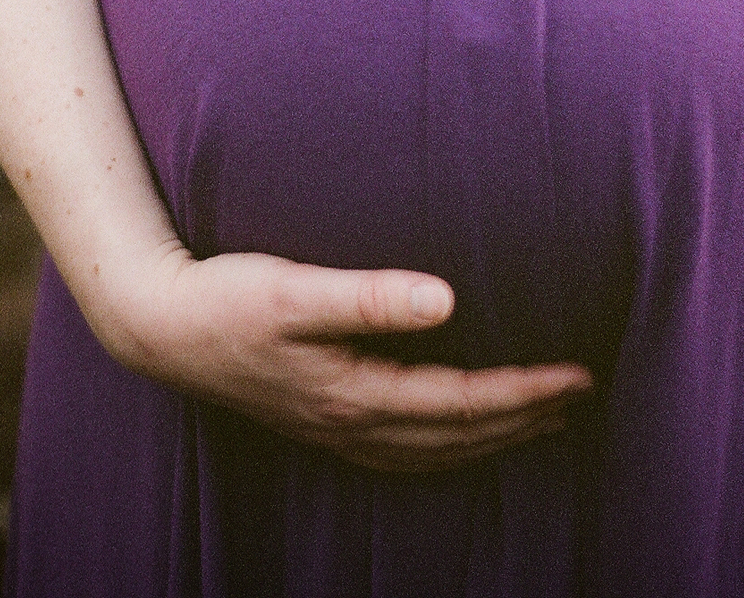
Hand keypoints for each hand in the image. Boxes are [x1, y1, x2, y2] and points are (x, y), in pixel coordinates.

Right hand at [98, 244, 593, 472]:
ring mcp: (335, 431)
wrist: (157, 326)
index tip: (580, 374)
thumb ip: (369, 296)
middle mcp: (351, 424)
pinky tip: (461, 435)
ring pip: (436, 451)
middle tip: (586, 392)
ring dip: (496, 437)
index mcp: (354, 394)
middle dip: (528, 417)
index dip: (526, 392)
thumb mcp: (293, 290)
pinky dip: (449, 448)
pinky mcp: (320, 421)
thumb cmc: (224, 298)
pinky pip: (405, 452)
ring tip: (548, 418)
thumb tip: (447, 298)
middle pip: (460, 435)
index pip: (462, 404)